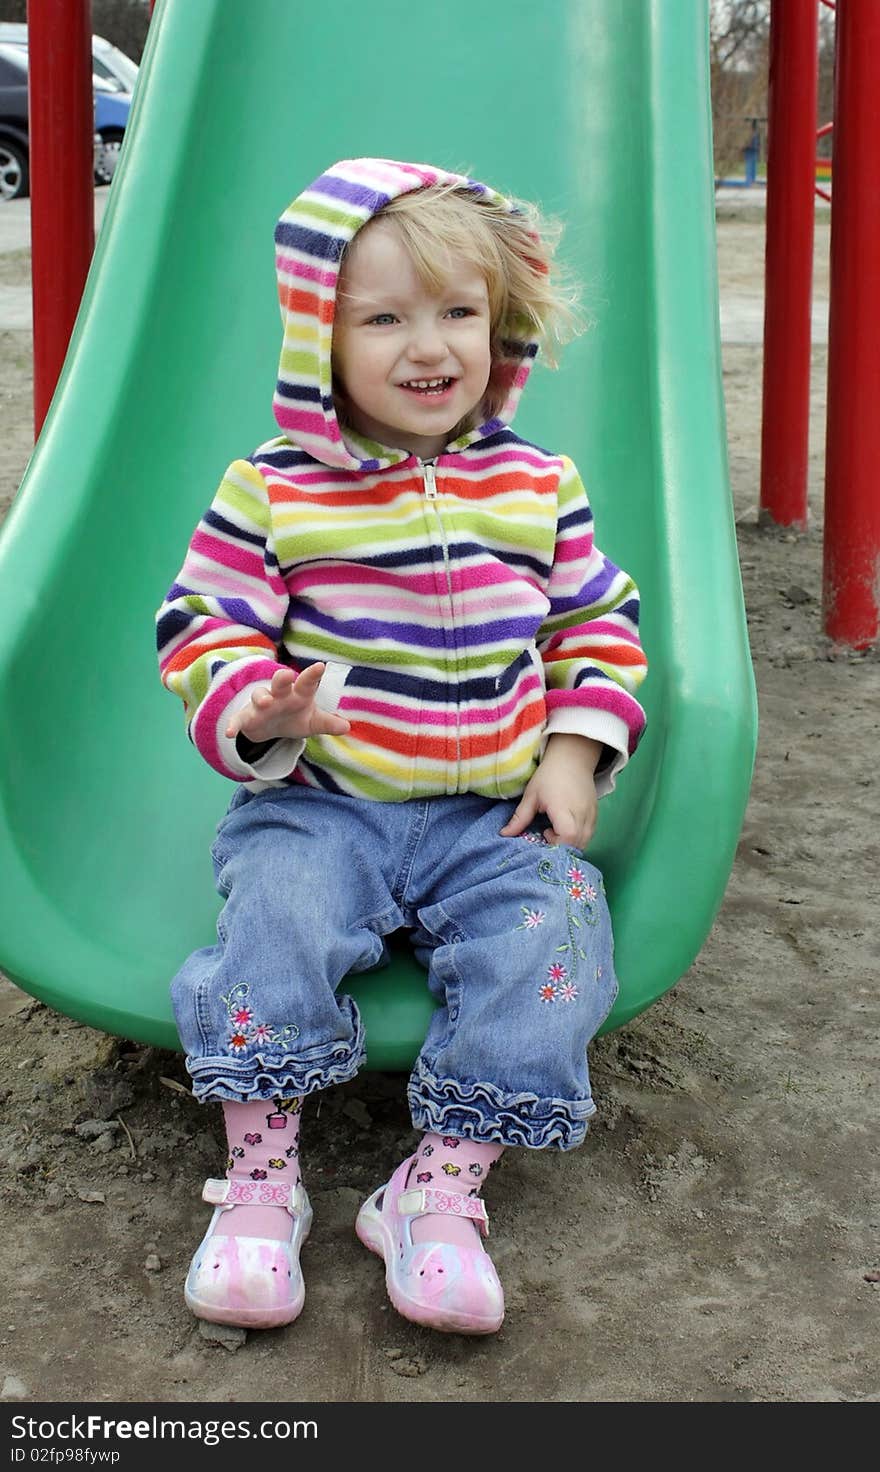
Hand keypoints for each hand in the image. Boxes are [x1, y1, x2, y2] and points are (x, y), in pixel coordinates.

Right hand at [225, 664, 351, 743]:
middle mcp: (279, 695)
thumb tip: (346, 727)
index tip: (320, 666)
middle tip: (286, 675)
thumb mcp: (312, 723)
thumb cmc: (295, 718)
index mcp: (298, 694)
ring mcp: (261, 704)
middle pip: (280, 682)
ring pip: (259, 696)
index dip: (313, 675)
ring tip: (265, 703)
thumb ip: (327, 723)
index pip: (307, 682)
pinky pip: (239, 719)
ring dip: (261, 697)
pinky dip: (234, 724)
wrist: (270, 727)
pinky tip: (230, 733)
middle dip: (281, 678)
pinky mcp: (246, 717)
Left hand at [499, 734, 601, 849]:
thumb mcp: (531, 795)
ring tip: (556, 833)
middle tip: (548, 836)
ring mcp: (591, 814)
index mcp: (563, 807)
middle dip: (562, 847)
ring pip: (586, 841)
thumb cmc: (549, 776)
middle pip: (578, 843)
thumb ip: (520, 818)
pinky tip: (566, 829)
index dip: (556, 842)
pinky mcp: (596, 814)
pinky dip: (579, 839)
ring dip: (571, 845)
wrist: (572, 759)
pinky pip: (590, 834)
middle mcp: (581, 813)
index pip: (568, 835)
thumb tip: (504, 834)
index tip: (544, 833)